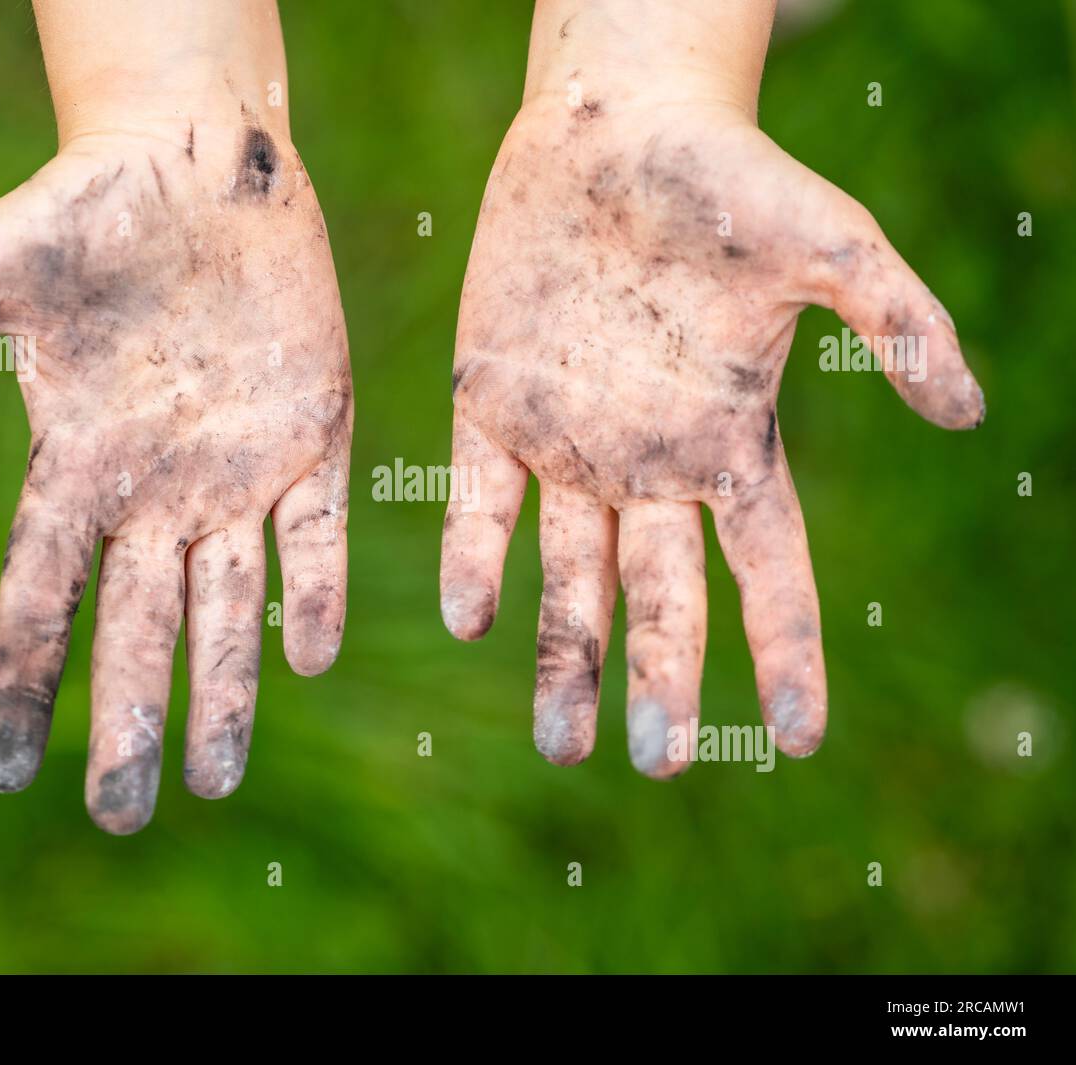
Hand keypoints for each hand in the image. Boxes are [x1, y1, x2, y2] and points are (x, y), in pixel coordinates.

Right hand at [0, 120, 351, 832]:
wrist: (195, 164)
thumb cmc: (77, 216)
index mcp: (76, 473)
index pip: (40, 602)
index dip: (20, 687)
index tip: (7, 772)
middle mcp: (157, 496)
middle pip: (137, 630)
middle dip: (128, 721)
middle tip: (120, 815)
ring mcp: (238, 477)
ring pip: (230, 607)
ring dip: (226, 690)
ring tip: (216, 781)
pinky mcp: (312, 443)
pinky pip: (314, 537)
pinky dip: (314, 593)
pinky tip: (309, 658)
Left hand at [440, 87, 981, 773]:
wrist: (610, 129)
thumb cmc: (730, 179)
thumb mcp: (828, 243)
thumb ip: (898, 322)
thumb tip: (968, 413)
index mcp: (730, 443)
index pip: (769, 572)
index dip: (787, 653)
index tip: (796, 738)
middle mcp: (648, 463)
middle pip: (662, 599)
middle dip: (661, 678)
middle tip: (657, 762)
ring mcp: (566, 442)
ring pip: (568, 575)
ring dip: (564, 655)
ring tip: (562, 743)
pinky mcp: (491, 405)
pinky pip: (478, 501)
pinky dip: (473, 556)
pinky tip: (472, 618)